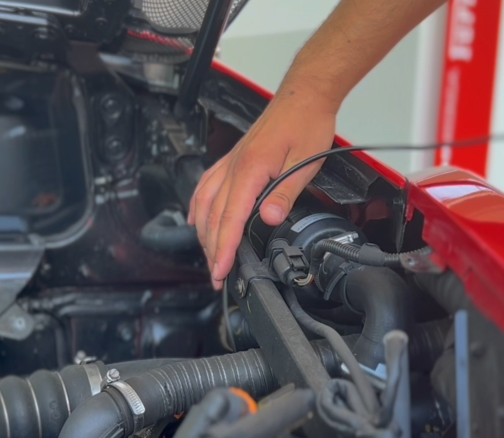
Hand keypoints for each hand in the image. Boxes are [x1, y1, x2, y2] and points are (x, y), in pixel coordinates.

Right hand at [189, 93, 336, 289]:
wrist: (305, 95)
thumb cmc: (307, 123)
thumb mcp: (304, 163)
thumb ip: (284, 193)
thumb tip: (269, 219)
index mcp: (250, 169)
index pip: (230, 219)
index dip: (223, 249)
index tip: (220, 271)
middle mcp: (234, 166)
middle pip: (213, 216)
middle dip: (211, 249)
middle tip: (216, 276)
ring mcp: (231, 162)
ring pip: (205, 202)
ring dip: (203, 232)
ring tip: (208, 255)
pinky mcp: (234, 158)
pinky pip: (206, 185)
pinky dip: (198, 206)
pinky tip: (196, 218)